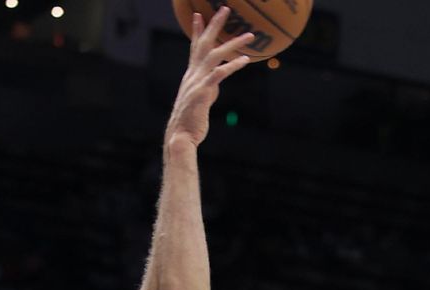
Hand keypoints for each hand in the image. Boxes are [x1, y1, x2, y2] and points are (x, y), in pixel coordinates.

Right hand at [165, 8, 252, 146]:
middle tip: (225, 9)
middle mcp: (192, 75)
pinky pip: (219, 74)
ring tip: (248, 35)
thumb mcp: (199, 100)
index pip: (194, 48)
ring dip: (232, 43)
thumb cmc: (191, 121)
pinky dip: (233, 65)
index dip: (197, 31)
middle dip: (214, 25)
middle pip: (204, 44)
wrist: (181, 136)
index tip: (199, 14)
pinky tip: (245, 59)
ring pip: (214, 55)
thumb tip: (215, 84)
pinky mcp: (203, 92)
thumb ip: (208, 88)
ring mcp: (197, 82)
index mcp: (191, 76)